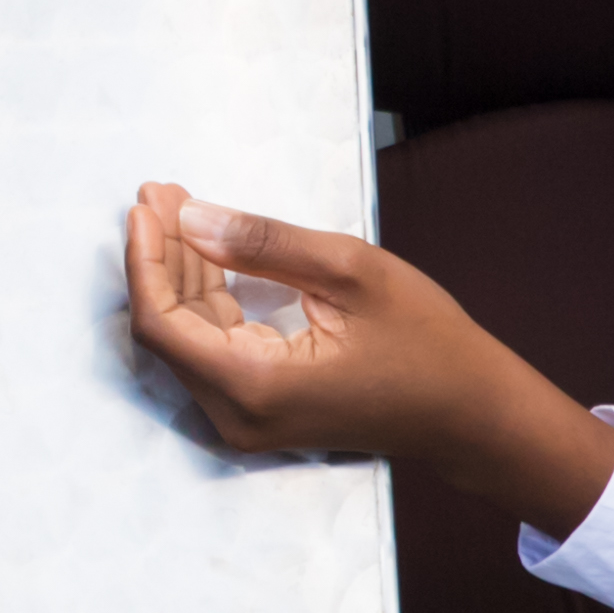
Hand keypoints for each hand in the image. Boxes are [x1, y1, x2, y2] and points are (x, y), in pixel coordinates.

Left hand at [121, 183, 613, 538]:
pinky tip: (206, 252)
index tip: (146, 205)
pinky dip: (207, 299)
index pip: (161, 324)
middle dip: (162, 257)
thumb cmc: (425, 343)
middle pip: (168, 330)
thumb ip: (263, 244)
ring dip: (181, 274)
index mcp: (256, 385)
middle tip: (163, 192)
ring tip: (181, 209)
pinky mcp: (261, 410)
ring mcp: (247, 420)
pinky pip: (215, 349)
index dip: (145, 260)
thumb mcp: (350, 272)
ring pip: (188, 339)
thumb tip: (191, 218)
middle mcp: (238, 414)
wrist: (468, 413)